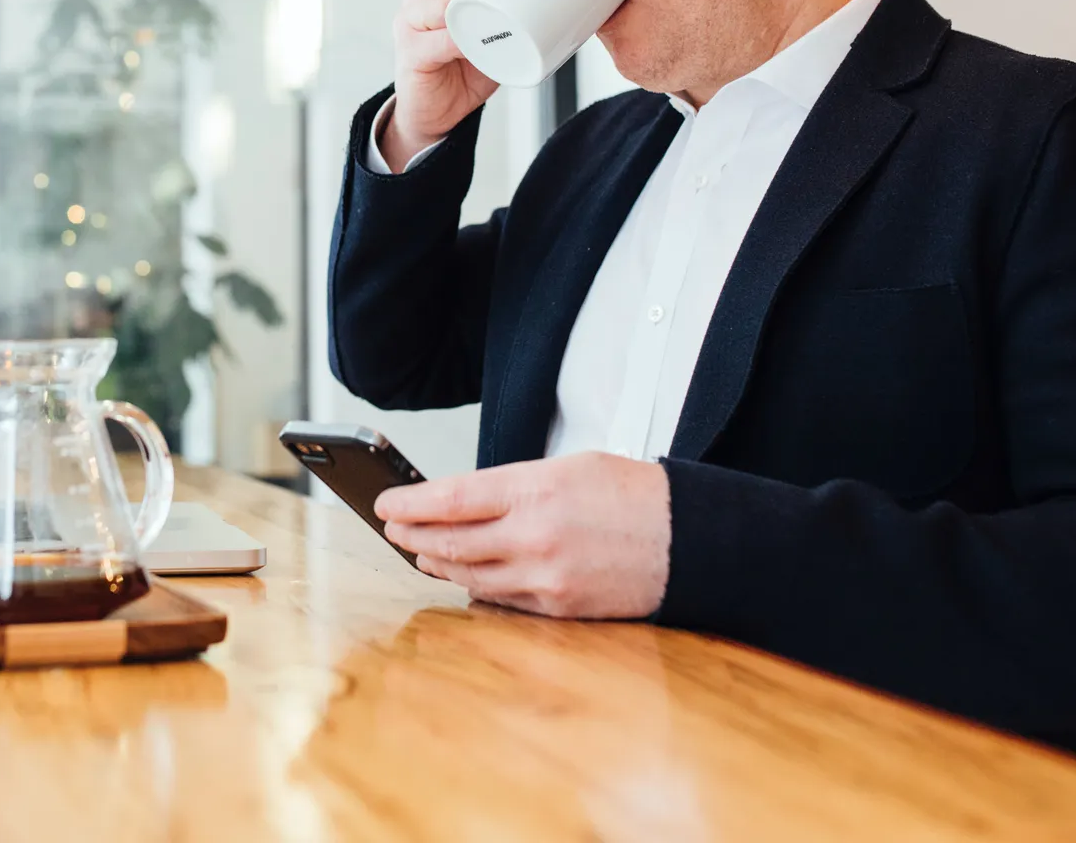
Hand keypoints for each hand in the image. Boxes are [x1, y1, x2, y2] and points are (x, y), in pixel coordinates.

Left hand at [375, 452, 670, 619]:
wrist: (689, 540)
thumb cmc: (635, 496)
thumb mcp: (570, 467)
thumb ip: (514, 485)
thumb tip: (467, 499)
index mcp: (535, 491)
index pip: (450, 499)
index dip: (409, 504)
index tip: (386, 504)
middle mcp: (534, 537)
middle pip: (450, 542)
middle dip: (413, 536)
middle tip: (393, 530)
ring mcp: (545, 578)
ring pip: (469, 575)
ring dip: (437, 565)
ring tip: (420, 553)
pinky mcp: (558, 608)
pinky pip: (501, 600)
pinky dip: (475, 587)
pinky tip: (462, 578)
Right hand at [382, 0, 500, 168]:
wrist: (436, 112)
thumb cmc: (462, 70)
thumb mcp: (490, 37)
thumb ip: (509, 17)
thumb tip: (557, 5)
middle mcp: (419, 0)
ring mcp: (408, 25)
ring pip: (439, 3)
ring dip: (469, 7)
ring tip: (493, 22)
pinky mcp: (409, 53)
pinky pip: (435, 41)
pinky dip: (456, 41)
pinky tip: (469, 44)